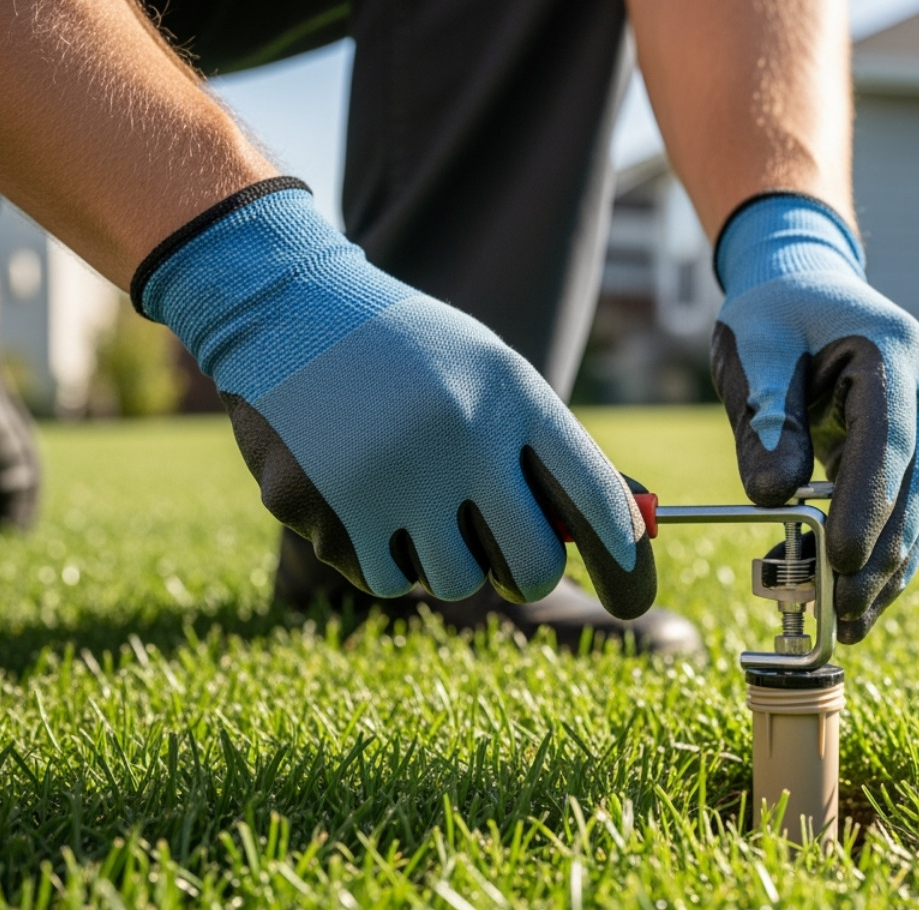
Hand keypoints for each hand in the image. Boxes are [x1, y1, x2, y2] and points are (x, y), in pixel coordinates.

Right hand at [135, 179, 655, 617]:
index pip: (597, 499)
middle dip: (528, 575)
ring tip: (412, 496)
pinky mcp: (327, 507)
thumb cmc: (410, 357)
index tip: (633, 594)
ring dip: (443, 559)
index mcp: (513, 395)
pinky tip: (358, 493)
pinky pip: (385, 579)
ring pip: (456, 582)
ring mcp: (392, 476)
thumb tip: (632, 535)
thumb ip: (546, 452)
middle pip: (533, 567)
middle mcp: (462, 436)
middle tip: (511, 562)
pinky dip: (381, 555)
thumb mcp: (487, 374)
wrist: (285, 307)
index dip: (626, 560)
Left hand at [710, 194, 918, 642]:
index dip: (870, 505)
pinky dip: (890, 552)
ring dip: (892, 569)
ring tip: (852, 623)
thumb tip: (774, 497)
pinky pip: (913, 507)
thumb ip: (765, 419)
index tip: (843, 561)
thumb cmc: (774, 310)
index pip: (889, 441)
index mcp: (893, 352)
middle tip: (844, 616)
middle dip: (883, 556)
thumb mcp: (754, 349)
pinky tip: (864, 598)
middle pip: (918, 485)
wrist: (806, 278)